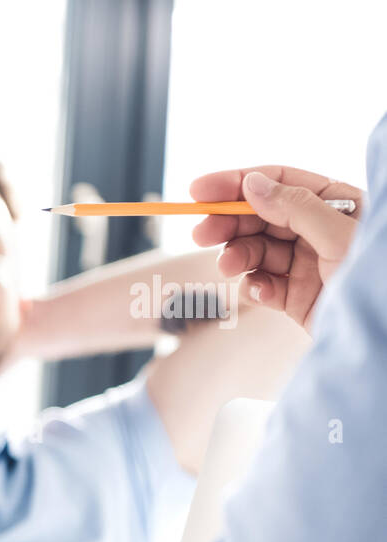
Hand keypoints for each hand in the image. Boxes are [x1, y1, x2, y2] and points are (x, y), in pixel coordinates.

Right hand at [190, 166, 362, 326]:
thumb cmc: (376, 277)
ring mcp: (305, 264)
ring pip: (256, 251)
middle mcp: (317, 230)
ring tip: (228, 267)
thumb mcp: (339, 234)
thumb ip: (295, 207)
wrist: (381, 334)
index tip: (198, 191)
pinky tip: (263, 292)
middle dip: (228, 224)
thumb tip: (252, 184)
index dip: (235, 184)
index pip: (277, 183)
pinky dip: (255, 287)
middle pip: (259, 217)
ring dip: (236, 257)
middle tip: (201, 235)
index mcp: (335, 203)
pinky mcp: (296, 296)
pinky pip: (263, 285)